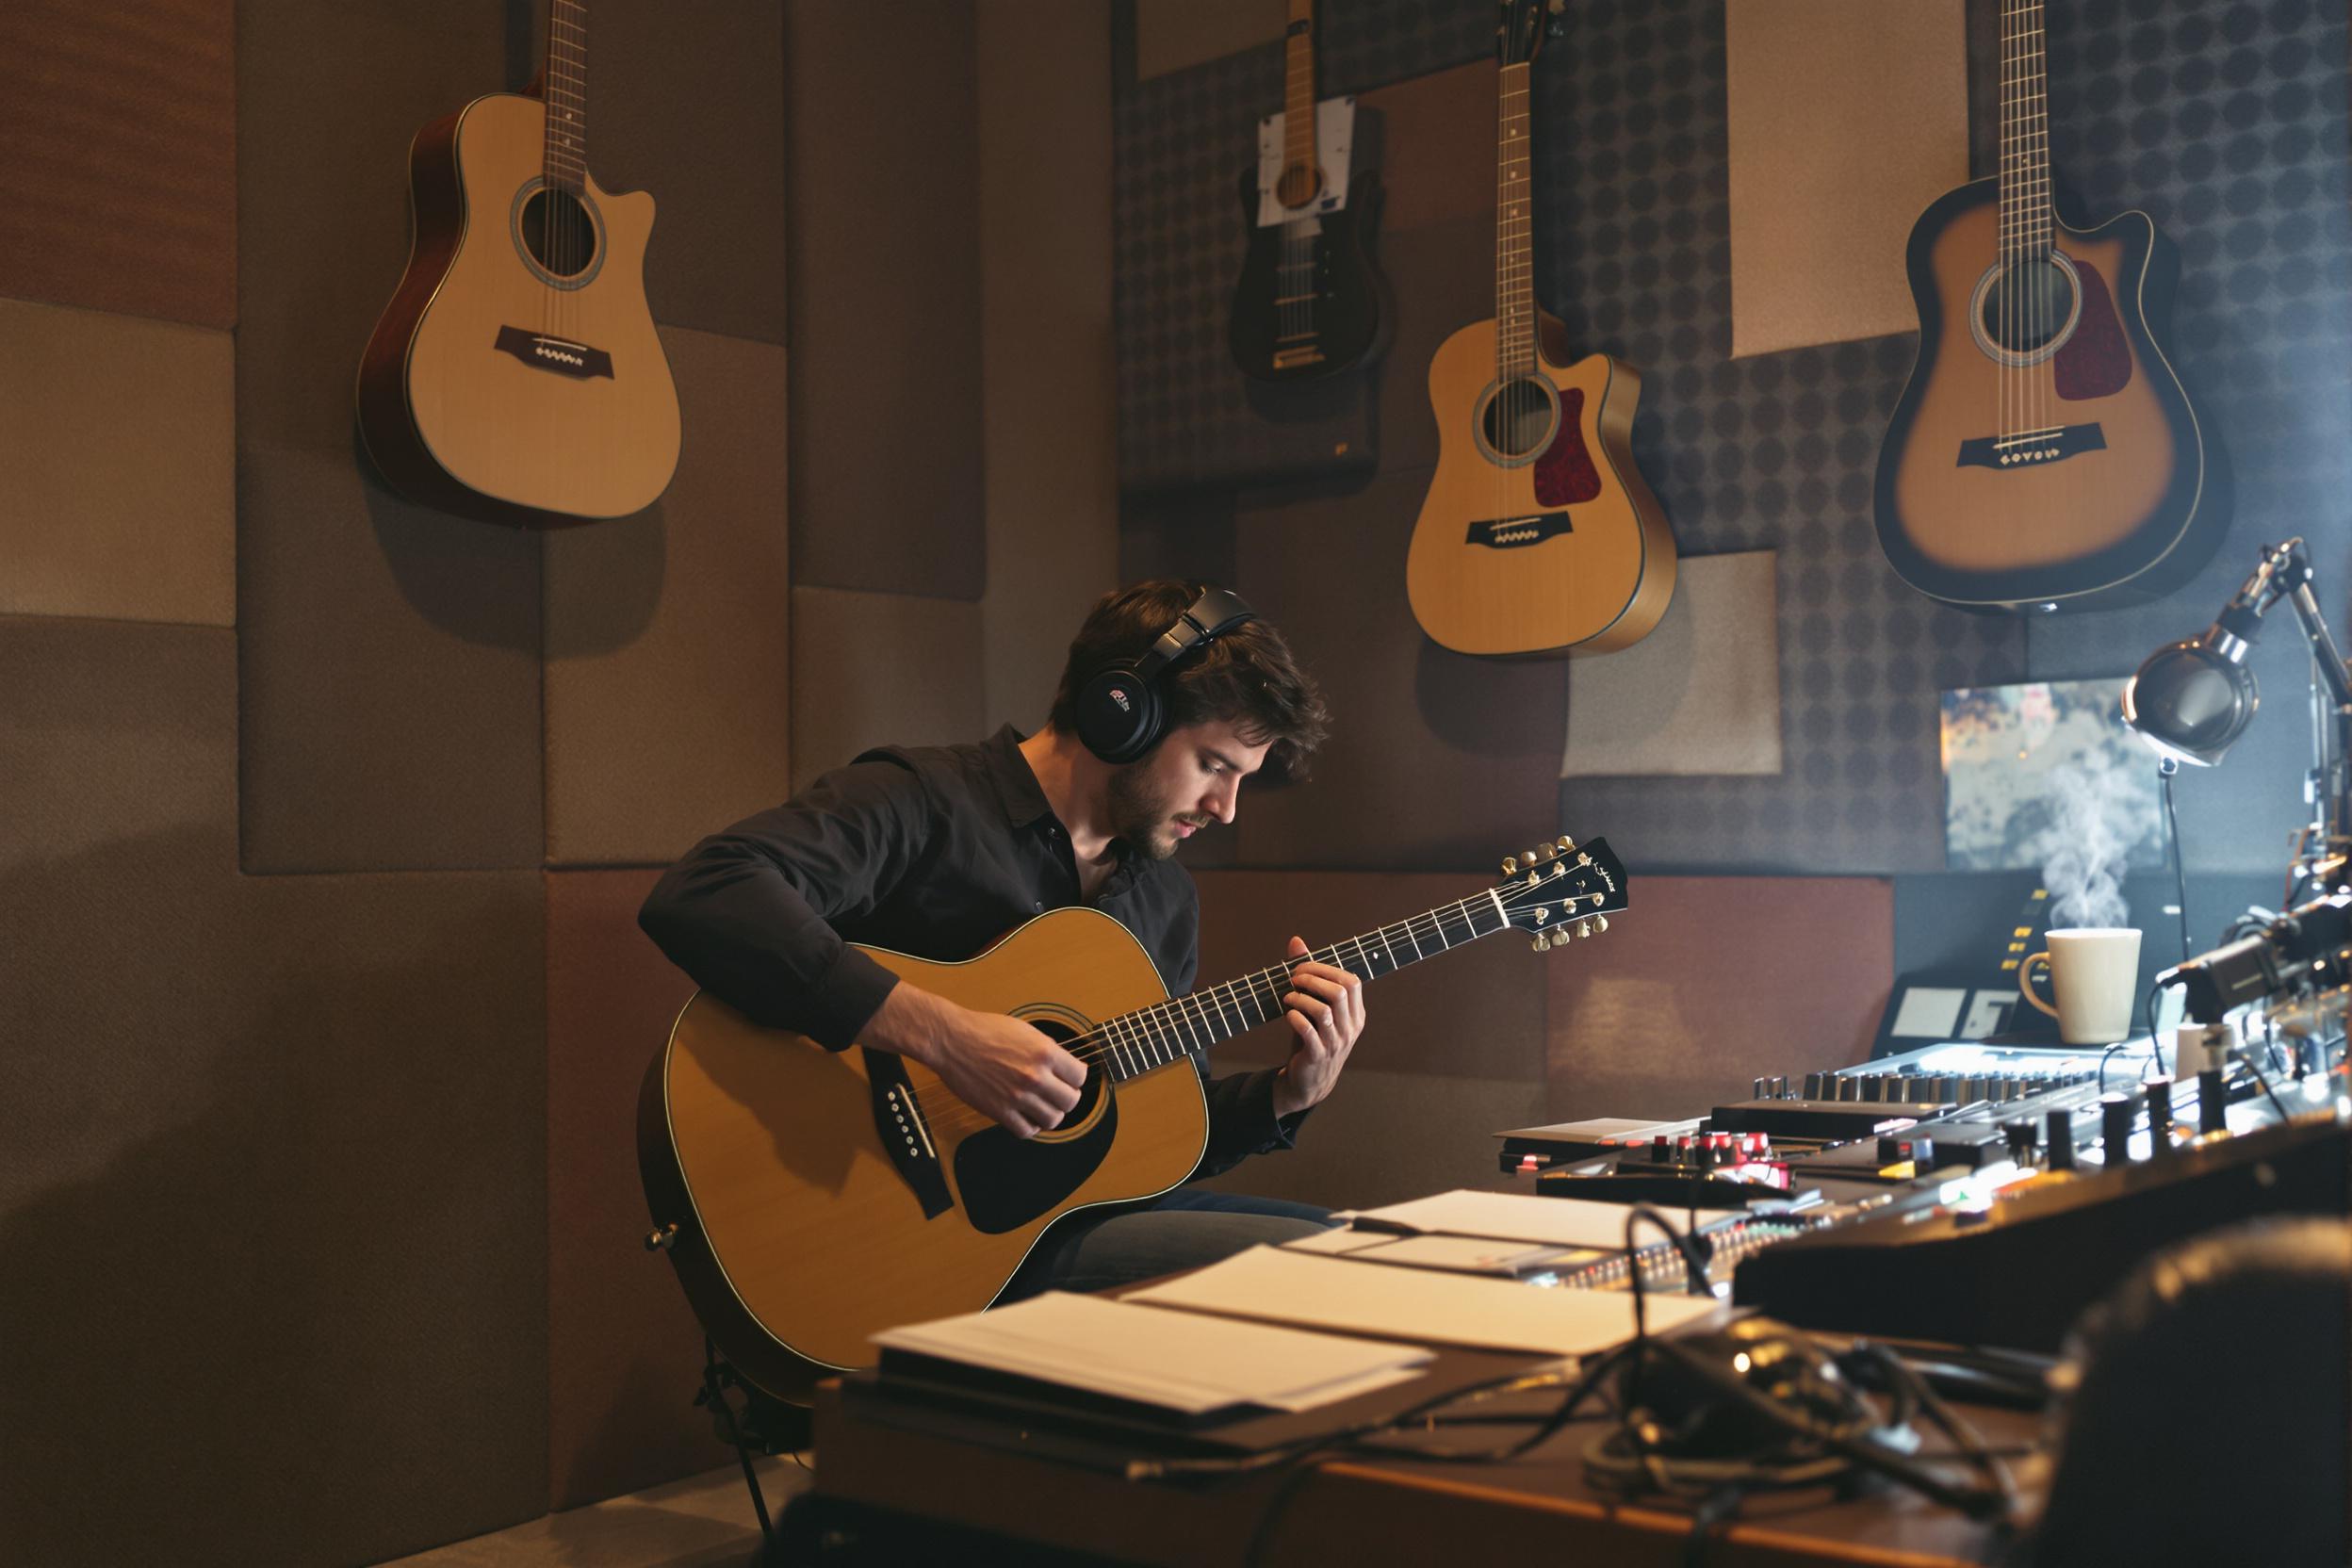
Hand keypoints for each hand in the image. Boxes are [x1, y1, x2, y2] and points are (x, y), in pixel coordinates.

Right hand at [866, 985, 1085, 1137]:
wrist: (952, 1040)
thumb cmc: (984, 1030)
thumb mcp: (1025, 1030)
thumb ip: (1046, 1050)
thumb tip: (1062, 1066)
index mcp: (1045, 1052)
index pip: (1080, 1076)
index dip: (1075, 1078)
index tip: (1068, 1079)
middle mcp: (1035, 1076)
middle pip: (1071, 1101)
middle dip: (1066, 1098)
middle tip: (1056, 1094)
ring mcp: (1018, 1096)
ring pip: (1053, 1120)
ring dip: (1050, 1115)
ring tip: (1041, 1107)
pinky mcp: (999, 1111)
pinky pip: (1026, 1130)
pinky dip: (1029, 1127)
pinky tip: (1025, 1116)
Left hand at [1272, 935, 1363, 1117]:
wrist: (1309, 1081)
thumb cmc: (1312, 1037)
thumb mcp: (1313, 1006)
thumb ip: (1307, 974)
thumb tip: (1295, 940)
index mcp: (1355, 1014)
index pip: (1352, 982)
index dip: (1326, 969)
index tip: (1303, 967)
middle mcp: (1350, 1028)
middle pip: (1339, 992)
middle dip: (1313, 979)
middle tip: (1293, 979)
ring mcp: (1336, 1043)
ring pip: (1323, 1010)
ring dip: (1301, 998)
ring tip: (1288, 997)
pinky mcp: (1317, 1055)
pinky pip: (1307, 1031)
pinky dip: (1294, 1018)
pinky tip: (1288, 1014)